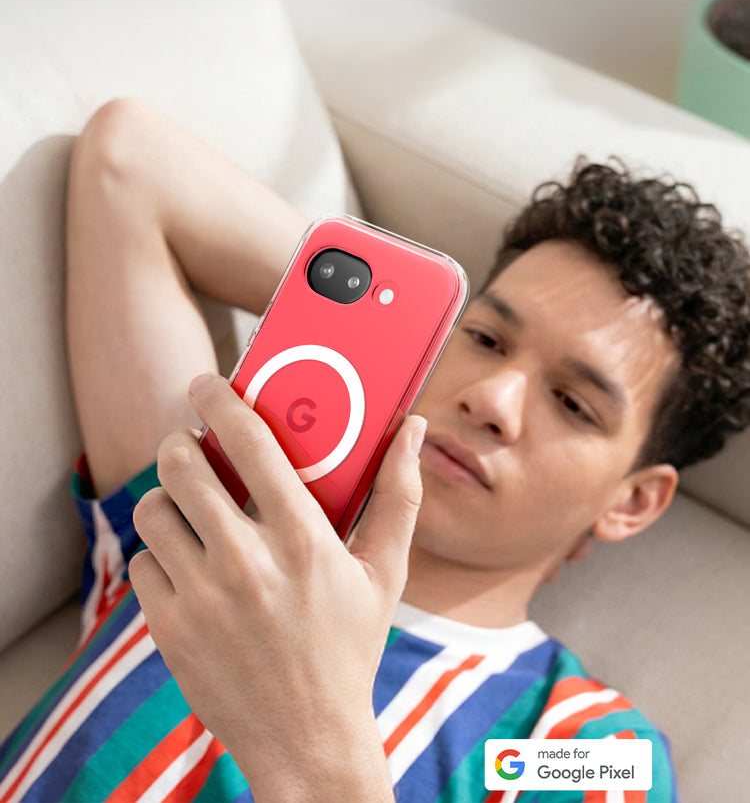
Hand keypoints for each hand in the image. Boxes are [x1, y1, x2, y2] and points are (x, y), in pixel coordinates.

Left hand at [129, 373, 425, 802]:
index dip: (220, 400)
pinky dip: (159, 555)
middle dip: (182, 444)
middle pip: (182, 465)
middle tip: (194, 447)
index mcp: (303, 539)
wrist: (306, 739)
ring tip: (190, 507)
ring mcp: (201, 596)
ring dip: (167, 498)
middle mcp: (246, 562)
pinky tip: (187, 565)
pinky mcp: (168, 627)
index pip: (249, 442)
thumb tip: (414, 430)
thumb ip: (399, 495)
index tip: (207, 383)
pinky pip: (141, 561)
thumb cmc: (349, 647)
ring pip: (152, 509)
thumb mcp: (384, 572)